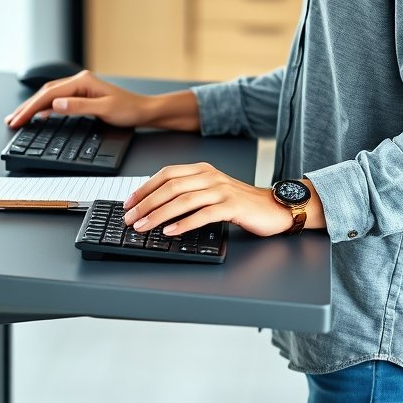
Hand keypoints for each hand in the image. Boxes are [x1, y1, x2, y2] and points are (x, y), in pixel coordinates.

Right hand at [5, 69, 150, 128]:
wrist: (143, 111)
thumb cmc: (128, 110)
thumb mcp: (104, 110)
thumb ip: (78, 107)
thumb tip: (55, 105)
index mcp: (82, 81)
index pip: (50, 94)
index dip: (31, 108)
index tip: (19, 120)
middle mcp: (79, 81)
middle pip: (45, 93)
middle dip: (27, 107)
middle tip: (11, 120)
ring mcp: (80, 87)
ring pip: (49, 95)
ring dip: (33, 106)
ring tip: (18, 117)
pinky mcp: (81, 95)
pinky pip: (57, 99)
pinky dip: (45, 108)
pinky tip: (38, 115)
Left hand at [123, 163, 292, 237]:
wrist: (274, 208)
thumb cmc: (241, 203)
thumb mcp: (212, 191)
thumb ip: (189, 193)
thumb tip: (157, 206)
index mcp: (202, 170)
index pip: (166, 174)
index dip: (145, 188)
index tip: (129, 202)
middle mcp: (210, 176)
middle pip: (170, 187)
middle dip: (146, 203)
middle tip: (130, 218)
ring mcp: (221, 190)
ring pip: (183, 200)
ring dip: (159, 215)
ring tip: (144, 226)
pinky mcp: (232, 206)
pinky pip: (203, 215)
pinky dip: (184, 224)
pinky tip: (171, 231)